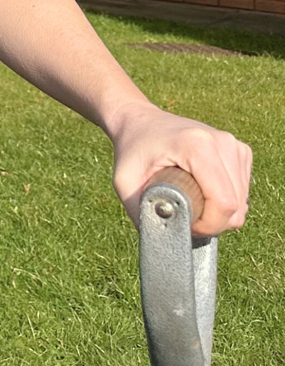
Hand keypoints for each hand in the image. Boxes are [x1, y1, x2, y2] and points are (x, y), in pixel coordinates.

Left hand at [110, 99, 251, 235]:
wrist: (140, 121)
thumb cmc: (131, 151)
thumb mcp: (123, 181)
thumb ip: (140, 212)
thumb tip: (161, 243)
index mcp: (197, 146)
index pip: (224, 202)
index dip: (209, 226)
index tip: (186, 226)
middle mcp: (223, 142)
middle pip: (236, 206)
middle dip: (212, 222)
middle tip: (184, 214)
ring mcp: (235, 145)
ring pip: (242, 203)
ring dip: (219, 213)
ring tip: (190, 200)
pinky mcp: (240, 151)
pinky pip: (242, 193)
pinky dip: (225, 201)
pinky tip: (201, 191)